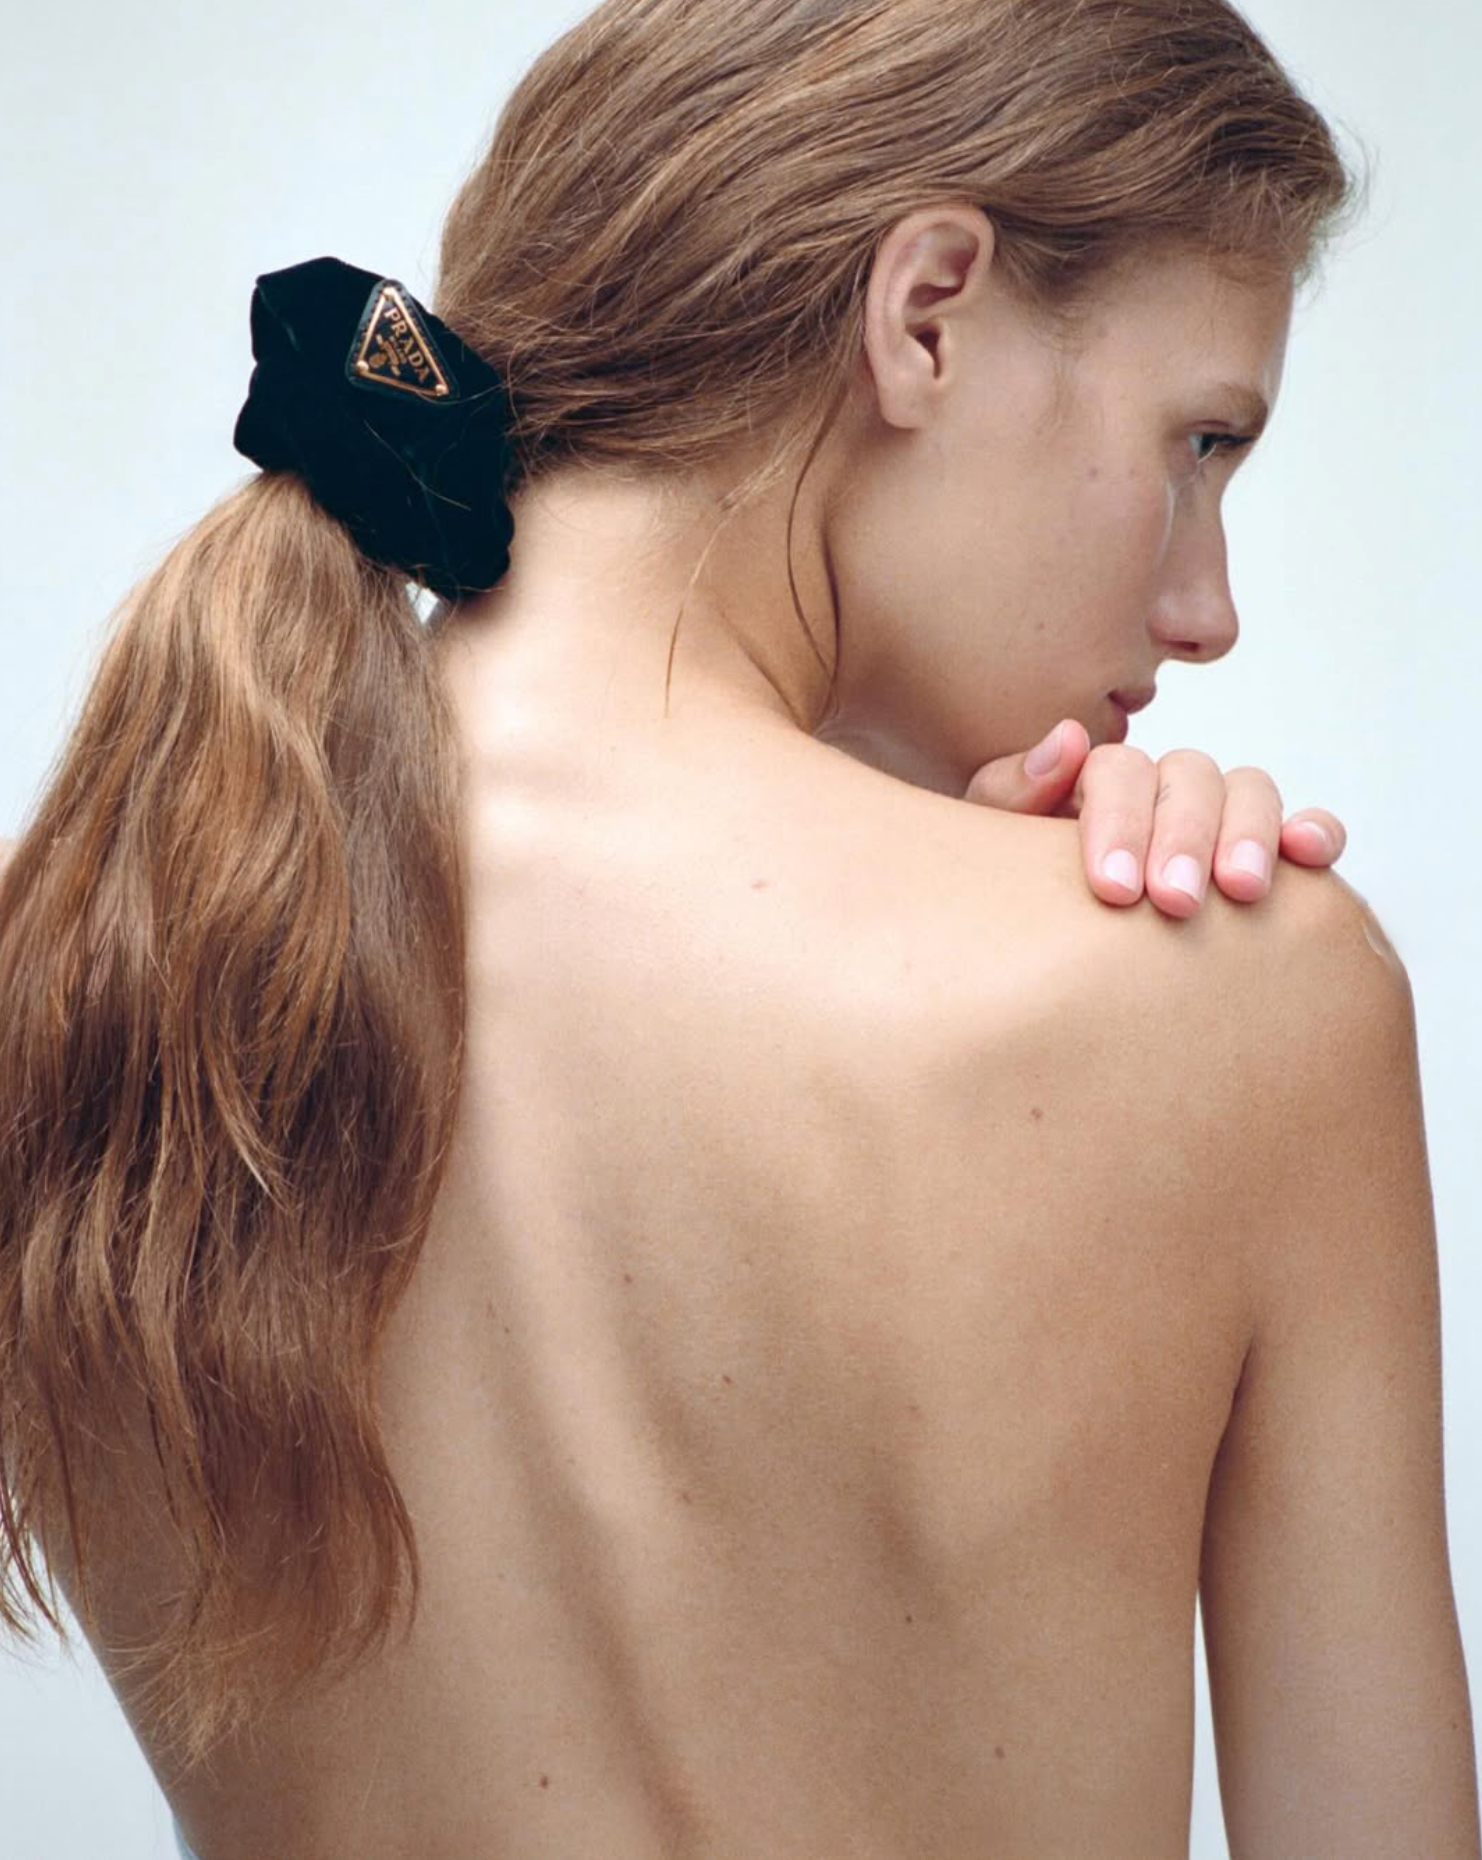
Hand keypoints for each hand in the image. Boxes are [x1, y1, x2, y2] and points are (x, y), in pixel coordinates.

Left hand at [961, 718, 1346, 917]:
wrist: (1041, 966)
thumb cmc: (1013, 902)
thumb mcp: (995, 852)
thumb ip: (1011, 795)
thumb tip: (1067, 740)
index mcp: (1098, 783)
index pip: (1119, 770)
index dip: (1119, 821)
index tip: (1112, 888)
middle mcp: (1165, 790)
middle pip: (1190, 776)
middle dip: (1185, 836)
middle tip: (1175, 899)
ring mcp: (1221, 818)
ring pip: (1251, 791)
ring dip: (1250, 833)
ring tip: (1241, 891)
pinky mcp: (1271, 856)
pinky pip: (1306, 827)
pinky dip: (1316, 830)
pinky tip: (1310, 856)